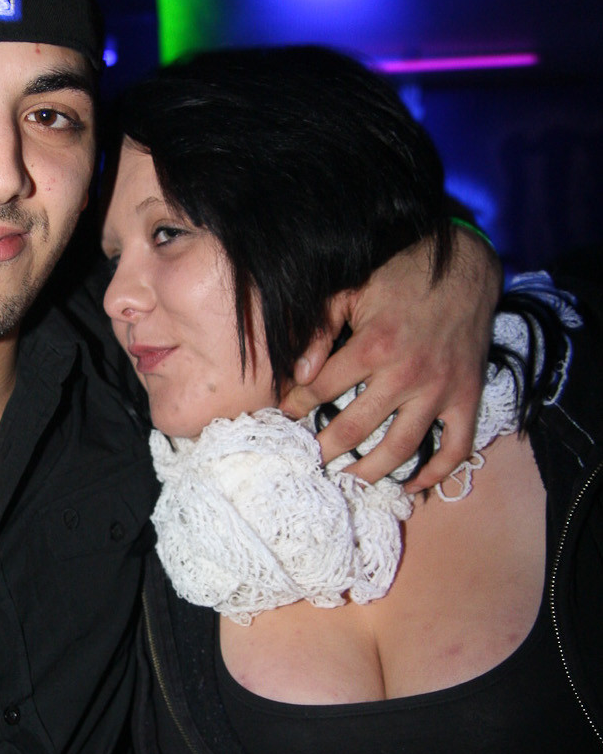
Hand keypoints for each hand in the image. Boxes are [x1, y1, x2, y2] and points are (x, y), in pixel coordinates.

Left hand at [280, 229, 500, 489]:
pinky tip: (412, 485)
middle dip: (324, 449)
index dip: (297, 405)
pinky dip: (436, 473)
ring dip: (370, 471)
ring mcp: (439, 390)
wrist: (464, 267)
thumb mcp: (352, 291)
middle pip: (353, 429)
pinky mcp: (466, 397)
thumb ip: (320, 330)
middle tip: (310, 459)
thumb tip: (298, 375)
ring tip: (349, 479)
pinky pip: (455, 447)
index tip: (287, 415)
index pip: (321, 390)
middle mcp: (406, 375)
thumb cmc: (402, 277)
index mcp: (373, 346)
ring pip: (400, 448)